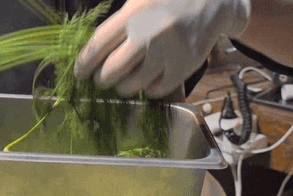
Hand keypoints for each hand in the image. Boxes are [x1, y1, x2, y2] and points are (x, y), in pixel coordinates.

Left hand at [74, 0, 249, 97]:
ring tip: (124, 82)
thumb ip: (117, 23)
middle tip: (102, 79)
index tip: (79, 74)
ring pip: (133, 84)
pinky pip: (157, 89)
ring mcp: (169, 51)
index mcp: (134, 13)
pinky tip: (147, 81)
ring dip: (123, 87)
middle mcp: (150, 33)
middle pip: (112, 70)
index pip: (98, 45)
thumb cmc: (168, 2)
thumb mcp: (139, 1)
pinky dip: (148, 89)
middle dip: (102, 79)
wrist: (212, 1)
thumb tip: (92, 54)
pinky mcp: (185, 66)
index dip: (84, 64)